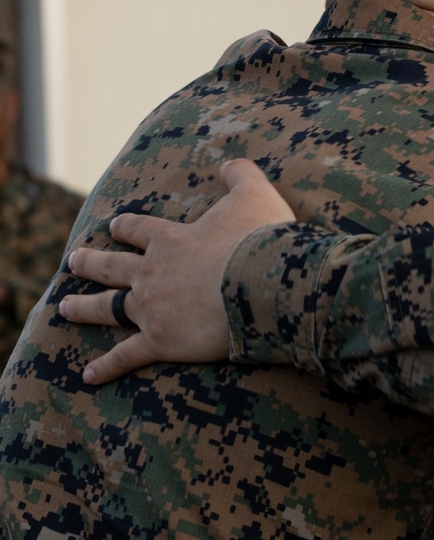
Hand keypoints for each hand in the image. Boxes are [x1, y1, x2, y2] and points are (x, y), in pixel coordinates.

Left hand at [59, 159, 293, 384]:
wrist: (262, 284)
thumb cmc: (261, 240)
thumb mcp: (256, 196)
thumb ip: (241, 176)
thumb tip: (231, 163)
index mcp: (171, 239)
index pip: (138, 230)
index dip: (126, 227)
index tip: (114, 227)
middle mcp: (151, 272)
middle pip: (111, 266)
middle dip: (91, 263)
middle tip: (73, 260)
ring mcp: (151, 308)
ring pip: (107, 307)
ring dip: (83, 308)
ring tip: (64, 307)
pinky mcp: (160, 341)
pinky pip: (126, 356)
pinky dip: (107, 367)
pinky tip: (88, 376)